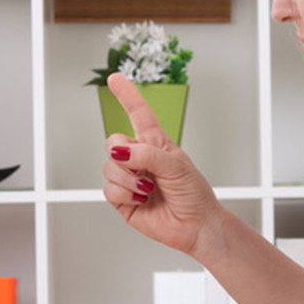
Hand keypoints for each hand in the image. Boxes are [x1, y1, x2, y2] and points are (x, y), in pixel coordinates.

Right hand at [101, 72, 222, 258]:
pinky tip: (141, 199)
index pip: (138, 113)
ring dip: (128, 179)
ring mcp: (129, 179)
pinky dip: (124, 193)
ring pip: (109, 167)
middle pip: (112, 141)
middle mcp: (139, 158)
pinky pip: (108, 189)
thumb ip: (147, 154)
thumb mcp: (176, 165)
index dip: (126, 95)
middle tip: (143, 168)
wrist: (195, 226)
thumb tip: (119, 152)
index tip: (115, 78)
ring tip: (148, 189)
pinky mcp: (122, 199)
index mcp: (155, 143)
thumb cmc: (194, 193)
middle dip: (123, 153)